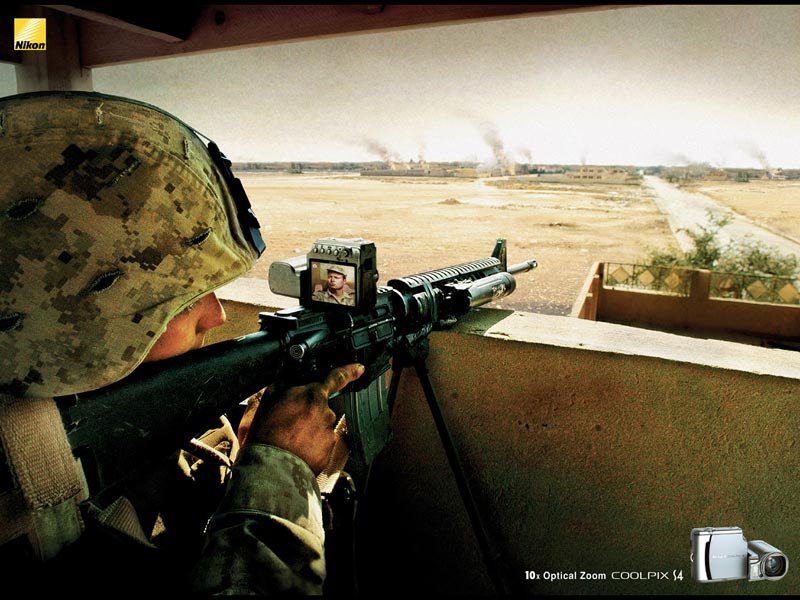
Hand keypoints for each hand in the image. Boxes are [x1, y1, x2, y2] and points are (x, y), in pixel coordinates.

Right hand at [238, 363, 364, 474]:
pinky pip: (322, 442)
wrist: (271, 468)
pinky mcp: (330, 448)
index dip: (348, 372)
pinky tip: (297, 449)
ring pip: (321, 425)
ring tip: (289, 440)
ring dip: (310, 429)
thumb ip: (281, 389)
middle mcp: (323, 410)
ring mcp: (328, 430)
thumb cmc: (264, 436)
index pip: (335, 378)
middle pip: (320, 406)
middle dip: (309, 412)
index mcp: (309, 395)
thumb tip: (286, 384)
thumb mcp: (264, 402)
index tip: (358, 370)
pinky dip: (313, 445)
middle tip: (289, 424)